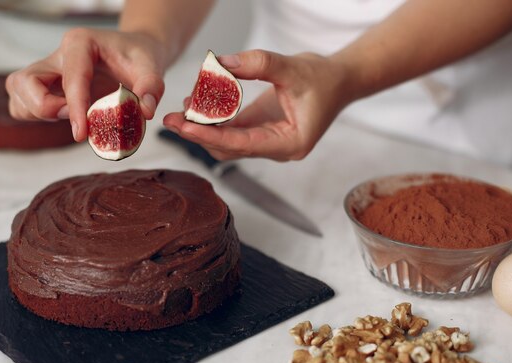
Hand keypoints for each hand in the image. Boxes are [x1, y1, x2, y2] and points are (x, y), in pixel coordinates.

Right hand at [6, 28, 167, 140]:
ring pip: (17, 91)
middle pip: (24, 82)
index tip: (82, 134)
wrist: (133, 53)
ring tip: (71, 117)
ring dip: (36, 112)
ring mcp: (47, 70)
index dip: (75, 109)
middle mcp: (57, 55)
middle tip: (76, 119)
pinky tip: (65, 118)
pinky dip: (35, 116)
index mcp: (80, 43)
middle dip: (44, 107)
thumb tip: (145, 112)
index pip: (71, 78)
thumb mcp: (152, 67)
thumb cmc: (139, 57)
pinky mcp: (44, 86)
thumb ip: (152, 87)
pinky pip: (22, 103)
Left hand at [163, 49, 351, 160]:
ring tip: (181, 109)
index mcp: (290, 144)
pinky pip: (233, 131)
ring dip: (204, 128)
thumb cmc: (324, 79)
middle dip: (199, 134)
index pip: (242, 145)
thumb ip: (257, 64)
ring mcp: (268, 142)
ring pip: (228, 143)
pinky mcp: (262, 132)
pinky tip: (197, 105)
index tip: (184, 126)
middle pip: (230, 149)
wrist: (341, 80)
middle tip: (171, 118)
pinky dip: (215, 120)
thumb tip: (220, 64)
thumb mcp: (292, 67)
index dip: (211, 136)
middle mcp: (277, 149)